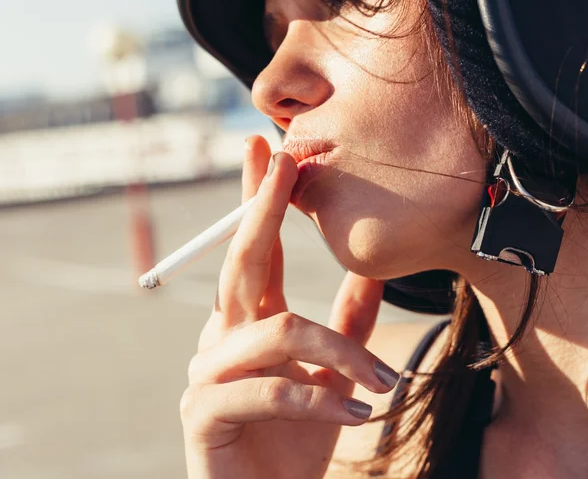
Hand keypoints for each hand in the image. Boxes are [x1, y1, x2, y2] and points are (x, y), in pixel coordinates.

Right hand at [181, 135, 398, 478]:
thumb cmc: (293, 436)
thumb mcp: (330, 371)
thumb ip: (348, 323)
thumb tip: (375, 272)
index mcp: (249, 321)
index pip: (257, 249)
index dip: (263, 200)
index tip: (273, 151)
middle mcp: (222, 336)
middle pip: (244, 261)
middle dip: (263, 207)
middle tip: (284, 159)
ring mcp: (207, 372)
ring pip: (278, 331)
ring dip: (339, 352)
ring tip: (383, 384)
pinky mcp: (204, 412)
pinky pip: (271, 388)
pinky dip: (320, 397)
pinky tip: (356, 412)